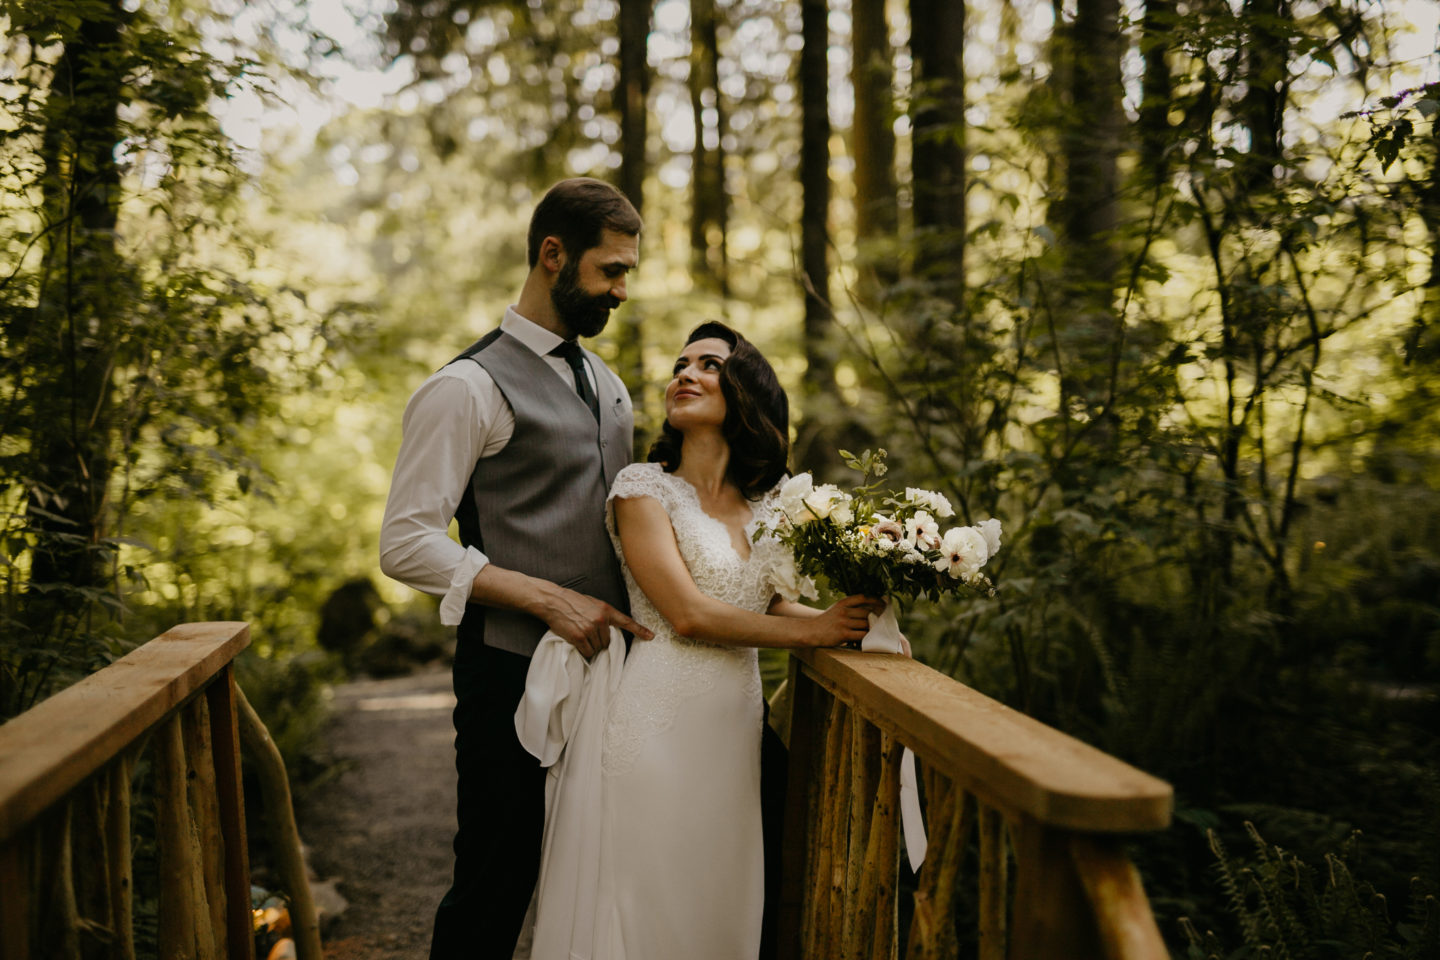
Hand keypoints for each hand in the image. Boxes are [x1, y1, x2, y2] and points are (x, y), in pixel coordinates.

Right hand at [539, 584, 654, 658]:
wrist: (554, 601)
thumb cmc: (572, 602)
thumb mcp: (593, 604)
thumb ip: (603, 615)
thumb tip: (609, 630)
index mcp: (606, 610)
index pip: (626, 622)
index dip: (640, 630)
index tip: (651, 636)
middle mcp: (600, 620)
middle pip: (607, 642)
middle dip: (599, 641)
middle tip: (587, 633)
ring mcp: (590, 629)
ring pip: (597, 648)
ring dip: (590, 647)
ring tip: (580, 634)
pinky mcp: (579, 637)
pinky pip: (587, 652)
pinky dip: (583, 651)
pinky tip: (576, 641)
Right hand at [803, 595, 883, 647]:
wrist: (811, 632)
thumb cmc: (825, 622)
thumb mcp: (836, 609)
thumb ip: (849, 608)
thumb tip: (870, 610)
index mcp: (842, 603)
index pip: (863, 597)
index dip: (875, 600)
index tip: (884, 604)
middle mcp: (843, 611)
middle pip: (867, 613)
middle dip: (877, 618)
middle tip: (883, 622)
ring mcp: (843, 623)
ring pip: (866, 624)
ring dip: (873, 629)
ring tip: (877, 632)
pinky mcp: (843, 634)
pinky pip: (861, 635)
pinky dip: (867, 637)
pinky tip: (869, 639)